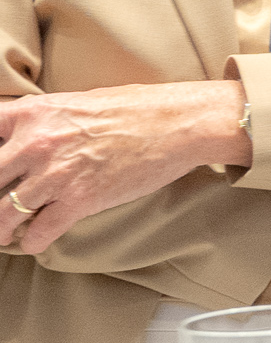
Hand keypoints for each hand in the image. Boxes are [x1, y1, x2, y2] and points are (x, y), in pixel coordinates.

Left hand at [0, 81, 250, 254]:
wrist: (181, 123)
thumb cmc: (139, 108)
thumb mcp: (80, 101)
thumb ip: (47, 118)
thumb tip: (30, 133)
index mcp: (35, 113)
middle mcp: (36, 143)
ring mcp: (56, 174)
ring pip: (3, 213)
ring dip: (1, 228)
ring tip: (4, 233)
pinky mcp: (79, 200)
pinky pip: (39, 232)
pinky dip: (33, 241)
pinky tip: (35, 240)